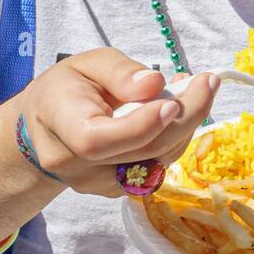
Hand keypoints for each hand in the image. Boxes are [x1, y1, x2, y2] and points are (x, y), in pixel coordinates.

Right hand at [14, 48, 218, 197]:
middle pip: (140, 151)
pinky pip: (156, 169)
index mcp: (61, 125)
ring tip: (195, 90)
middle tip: (207, 83)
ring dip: (186, 127)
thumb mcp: (87, 63)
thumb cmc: (68, 89)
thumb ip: (119, 71)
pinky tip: (178, 113)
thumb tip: (156, 84)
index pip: (97, 140)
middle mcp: (75, 163)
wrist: (45, 127)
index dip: (140, 126)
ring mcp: (95, 183)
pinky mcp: (115, 189)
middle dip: (184, 117)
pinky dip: (175, 141)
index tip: (173, 102)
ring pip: (156, 163)